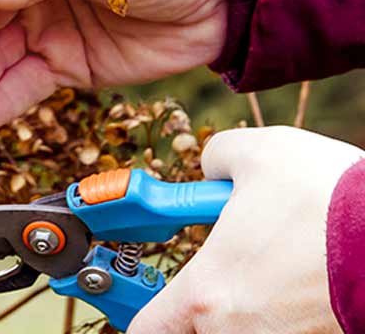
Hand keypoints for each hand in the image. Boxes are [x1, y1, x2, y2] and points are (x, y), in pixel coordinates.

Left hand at [128, 127, 363, 333]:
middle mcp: (239, 333)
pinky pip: (286, 326)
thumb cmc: (327, 196)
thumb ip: (213, 162)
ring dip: (247, 305)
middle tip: (218, 272)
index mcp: (207, 294)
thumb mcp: (252, 153)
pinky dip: (287, 309)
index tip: (143, 292)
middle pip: (195, 332)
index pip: (148, 328)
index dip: (141, 309)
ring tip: (271, 265)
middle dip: (198, 306)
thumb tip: (211, 170)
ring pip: (245, 329)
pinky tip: (305, 275)